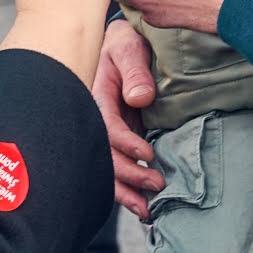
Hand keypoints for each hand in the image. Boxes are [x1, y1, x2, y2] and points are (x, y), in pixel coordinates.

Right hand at [93, 19, 163, 218]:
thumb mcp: (130, 48)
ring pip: (106, 169)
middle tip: (157, 184)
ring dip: (125, 191)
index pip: (106, 128)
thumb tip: (140, 99)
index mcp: (95, 97)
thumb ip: (135, 71)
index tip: (148, 154)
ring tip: (147, 210)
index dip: (126, 144)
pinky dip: (127, 188)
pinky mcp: (115, 138)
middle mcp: (95, 120)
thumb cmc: (125, 43)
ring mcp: (104, 132)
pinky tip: (141, 205)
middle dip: (128, 176)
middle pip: (103, 156)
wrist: (120, 42)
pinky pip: (115, 167)